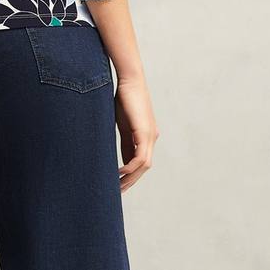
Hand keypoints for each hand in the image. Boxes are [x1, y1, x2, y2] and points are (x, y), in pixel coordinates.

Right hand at [114, 73, 159, 191]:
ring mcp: (150, 135)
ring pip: (144, 165)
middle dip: (131, 180)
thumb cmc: (124, 96)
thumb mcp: (122, 122)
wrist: (130, 79)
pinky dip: (131, 167)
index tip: (118, 182)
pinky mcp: (145, 132)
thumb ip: (124, 139)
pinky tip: (120, 172)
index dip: (130, 173)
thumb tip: (120, 156)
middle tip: (118, 191)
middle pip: (144, 167)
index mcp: (146, 135)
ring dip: (131, 177)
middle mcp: (152, 137)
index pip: (140, 160)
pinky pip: (141, 157)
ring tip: (117, 185)